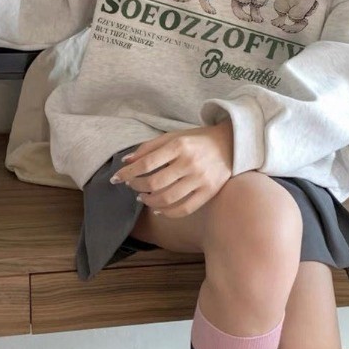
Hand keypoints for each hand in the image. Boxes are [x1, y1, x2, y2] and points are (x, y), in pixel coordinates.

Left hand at [110, 120, 233, 217]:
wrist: (231, 144)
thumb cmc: (197, 140)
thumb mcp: (173, 136)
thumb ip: (149, 147)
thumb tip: (126, 161)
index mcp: (180, 145)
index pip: (146, 163)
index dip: (128, 172)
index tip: (117, 178)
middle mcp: (190, 163)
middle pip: (154, 183)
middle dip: (136, 187)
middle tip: (131, 186)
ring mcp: (201, 179)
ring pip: (167, 199)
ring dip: (148, 201)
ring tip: (142, 197)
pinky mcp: (209, 192)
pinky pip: (184, 209)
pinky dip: (167, 212)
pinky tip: (158, 208)